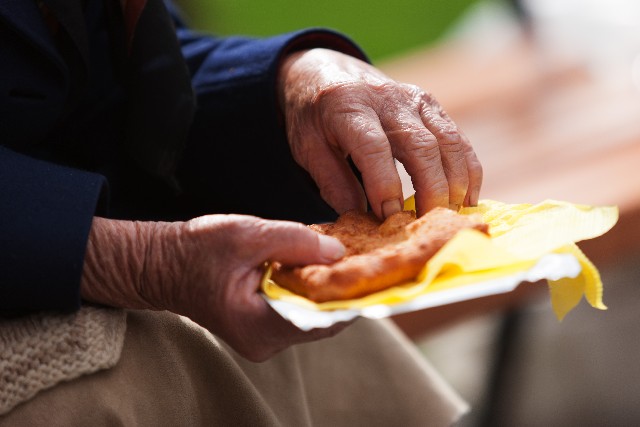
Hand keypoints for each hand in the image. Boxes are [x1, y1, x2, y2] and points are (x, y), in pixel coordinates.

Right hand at [81, 216, 345, 361]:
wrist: (161, 264)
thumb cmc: (196, 250)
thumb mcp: (248, 235)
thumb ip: (296, 242)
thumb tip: (339, 252)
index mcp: (260, 326)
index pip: (324, 318)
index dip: (353, 295)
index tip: (377, 272)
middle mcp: (265, 342)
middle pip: (323, 321)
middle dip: (345, 291)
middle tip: (370, 261)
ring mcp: (264, 339)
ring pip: (313, 317)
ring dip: (329, 290)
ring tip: (350, 260)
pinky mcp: (262, 328)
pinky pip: (298, 312)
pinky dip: (312, 291)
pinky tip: (322, 266)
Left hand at [278, 48, 482, 217]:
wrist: (325, 71)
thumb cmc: (313, 116)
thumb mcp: (307, 148)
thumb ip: (332, 183)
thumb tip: (363, 220)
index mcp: (348, 107)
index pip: (373, 147)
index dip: (384, 185)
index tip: (388, 217)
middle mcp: (387, 98)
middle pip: (421, 145)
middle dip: (430, 190)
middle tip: (428, 224)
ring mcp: (414, 99)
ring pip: (449, 141)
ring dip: (456, 182)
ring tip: (452, 215)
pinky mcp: (431, 105)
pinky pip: (458, 139)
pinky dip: (468, 170)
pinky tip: (466, 198)